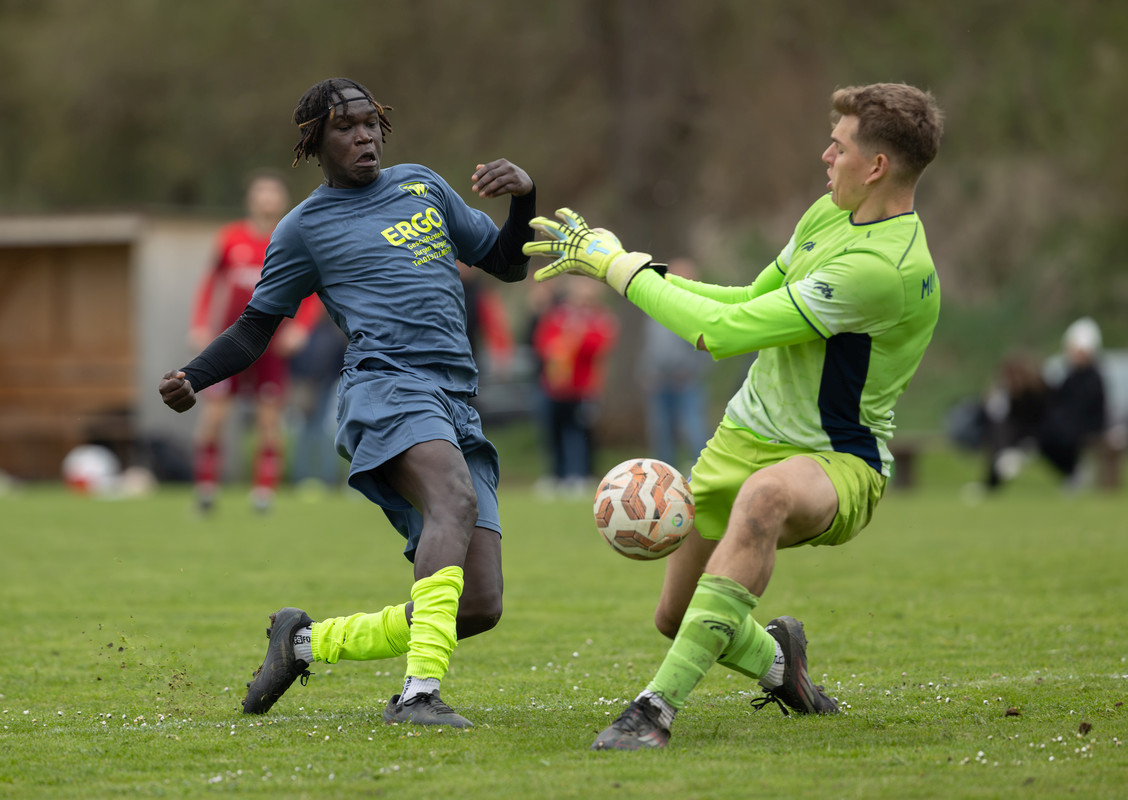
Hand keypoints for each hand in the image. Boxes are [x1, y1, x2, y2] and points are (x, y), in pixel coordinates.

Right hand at [159, 370, 196, 412]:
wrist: (174, 390)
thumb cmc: (172, 380)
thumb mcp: (172, 374)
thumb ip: (176, 372)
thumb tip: (182, 375)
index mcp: (162, 389)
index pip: (177, 382)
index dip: (181, 379)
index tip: (179, 380)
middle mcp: (166, 399)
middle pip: (184, 390)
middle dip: (187, 384)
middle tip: (186, 383)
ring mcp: (172, 406)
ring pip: (189, 396)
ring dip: (190, 390)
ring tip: (186, 389)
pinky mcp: (180, 410)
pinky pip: (192, 402)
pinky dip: (192, 396)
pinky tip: (187, 395)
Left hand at [472, 159, 532, 198]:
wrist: (526, 182)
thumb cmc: (509, 175)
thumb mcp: (500, 170)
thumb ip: (490, 168)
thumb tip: (477, 167)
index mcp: (502, 162)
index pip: (488, 167)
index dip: (480, 173)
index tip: (473, 180)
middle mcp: (508, 167)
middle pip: (492, 174)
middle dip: (482, 182)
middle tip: (474, 189)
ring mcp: (513, 176)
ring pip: (498, 182)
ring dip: (488, 189)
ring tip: (481, 195)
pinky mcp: (517, 185)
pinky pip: (505, 189)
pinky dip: (496, 193)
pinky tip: (489, 196)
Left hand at [522, 207, 652, 294]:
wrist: (616, 262)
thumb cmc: (615, 252)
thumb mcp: (609, 238)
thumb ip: (600, 234)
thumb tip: (595, 232)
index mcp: (585, 232)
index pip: (573, 220)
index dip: (565, 215)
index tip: (558, 212)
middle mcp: (575, 238)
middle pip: (555, 228)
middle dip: (542, 224)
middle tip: (531, 222)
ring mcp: (571, 249)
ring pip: (549, 246)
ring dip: (535, 247)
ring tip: (523, 249)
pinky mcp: (571, 261)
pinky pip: (556, 268)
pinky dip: (547, 273)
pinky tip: (536, 277)